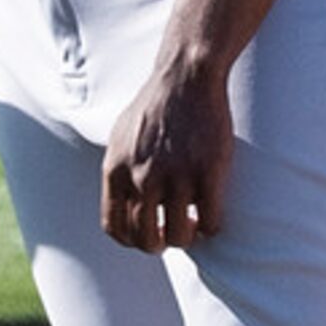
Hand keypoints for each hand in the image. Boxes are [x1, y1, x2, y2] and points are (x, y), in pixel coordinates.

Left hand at [102, 57, 232, 253]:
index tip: (147, 237)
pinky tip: (211, 214)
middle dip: (160, 245)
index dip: (131, 241)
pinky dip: (211, 227)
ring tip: (192, 223)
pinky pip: (211, 222)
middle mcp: (141, 177)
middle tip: (172, 233)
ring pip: (179, 237)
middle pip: (146, 239)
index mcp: (116, 170)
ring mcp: (175, 176)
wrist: (184, 80)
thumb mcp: (120, 138)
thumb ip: (119, 170)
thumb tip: (122, 203)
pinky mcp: (208, 172)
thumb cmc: (153, 107)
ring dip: (188, 238)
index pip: (114, 227)